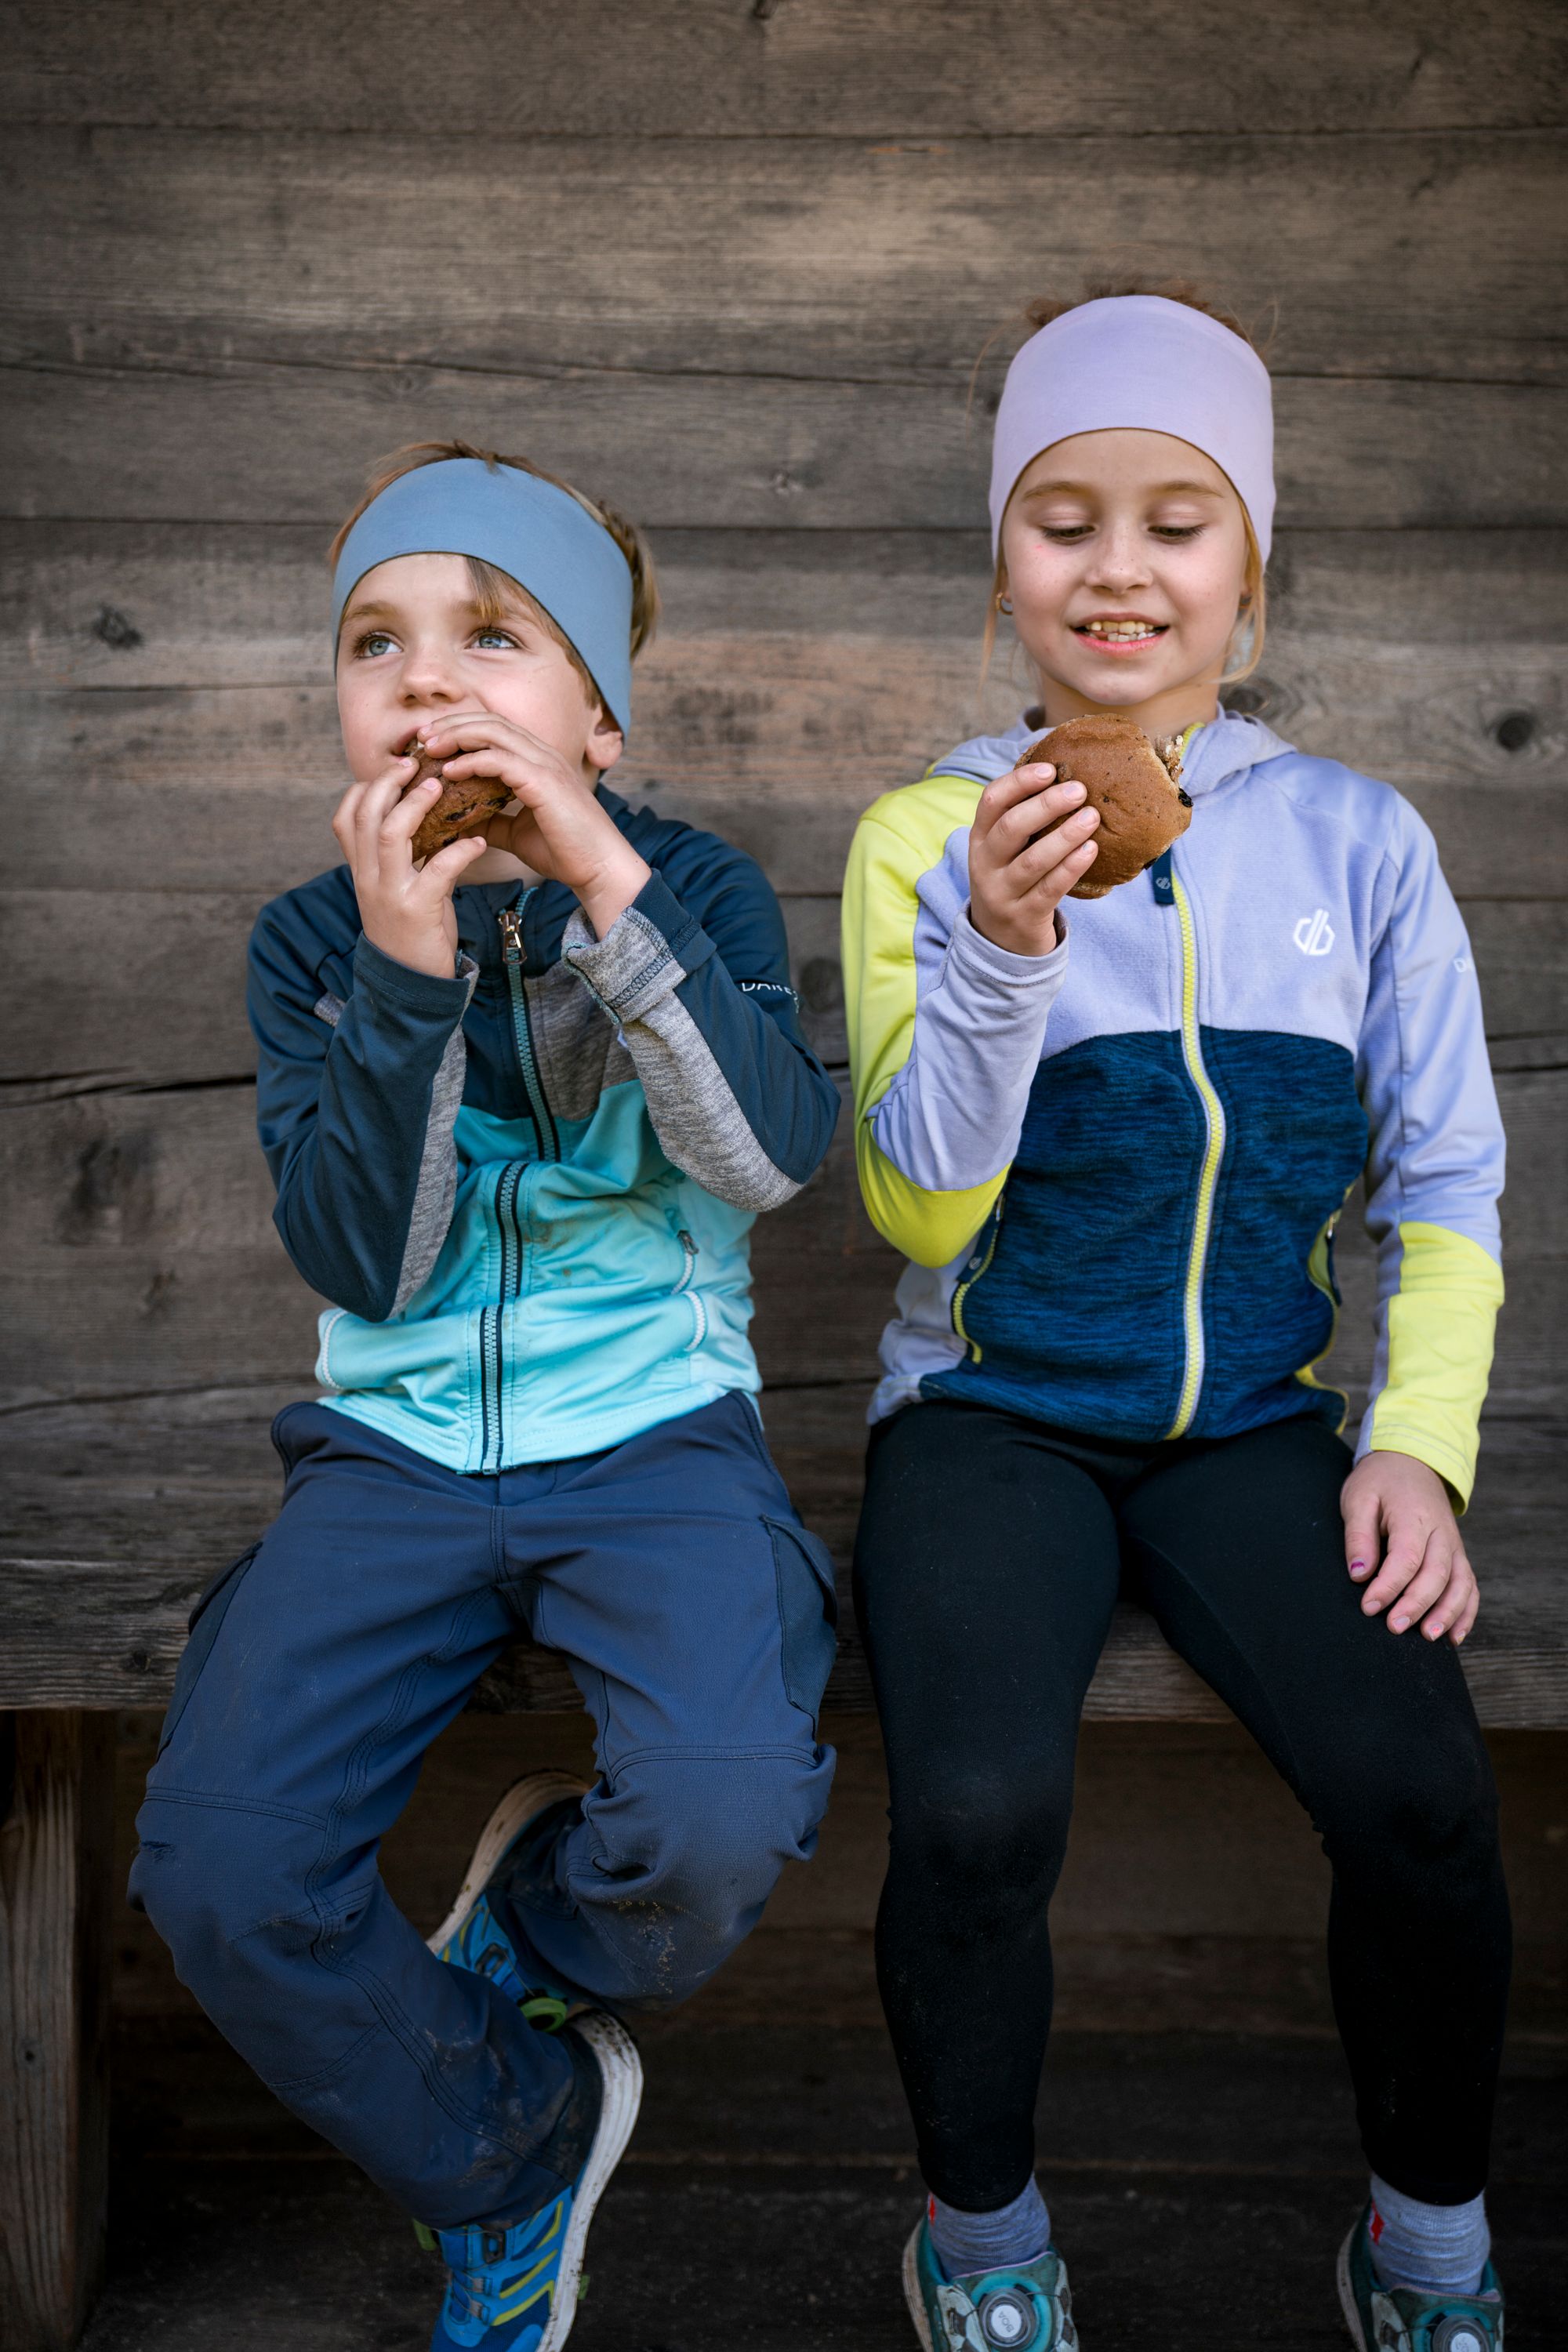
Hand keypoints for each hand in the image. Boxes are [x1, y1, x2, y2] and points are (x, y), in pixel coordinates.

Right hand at [332, 753, 490, 978]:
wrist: (411, 983)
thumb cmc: (410, 930)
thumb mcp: (393, 890)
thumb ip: (397, 858)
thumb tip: (416, 818)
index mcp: (361, 870)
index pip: (346, 816)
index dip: (366, 787)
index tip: (395, 770)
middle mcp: (368, 877)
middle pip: (366, 814)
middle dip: (389, 782)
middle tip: (418, 764)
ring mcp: (389, 893)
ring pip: (391, 833)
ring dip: (416, 804)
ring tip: (441, 786)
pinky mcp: (417, 910)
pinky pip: (438, 869)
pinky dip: (460, 850)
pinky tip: (479, 842)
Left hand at [416, 711, 649, 937]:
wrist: (599, 869)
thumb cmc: (565, 852)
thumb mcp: (518, 834)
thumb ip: (494, 822)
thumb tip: (464, 823)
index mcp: (539, 761)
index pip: (495, 729)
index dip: (461, 728)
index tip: (431, 741)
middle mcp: (543, 755)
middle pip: (490, 721)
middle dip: (453, 724)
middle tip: (421, 737)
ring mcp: (546, 765)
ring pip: (494, 732)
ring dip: (457, 735)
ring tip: (429, 747)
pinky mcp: (544, 782)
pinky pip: (501, 760)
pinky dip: (472, 761)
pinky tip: (450, 771)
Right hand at [968, 762, 1099, 956]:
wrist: (1000, 940)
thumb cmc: (1011, 879)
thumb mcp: (1004, 850)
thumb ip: (1023, 818)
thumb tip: (1062, 773)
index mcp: (980, 839)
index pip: (992, 801)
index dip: (1019, 782)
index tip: (1049, 769)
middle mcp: (985, 864)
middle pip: (1011, 828)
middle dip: (1046, 805)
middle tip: (1079, 790)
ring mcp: (1002, 893)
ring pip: (1032, 860)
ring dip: (1064, 836)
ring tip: (1092, 817)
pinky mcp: (1024, 916)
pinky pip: (1050, 889)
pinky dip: (1071, 867)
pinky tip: (1091, 849)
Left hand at [1341, 1450, 1478, 1643]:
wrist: (1412, 1462)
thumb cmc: (1380, 1482)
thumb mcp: (1358, 1499)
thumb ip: (1359, 1536)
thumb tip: (1359, 1574)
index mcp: (1414, 1516)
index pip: (1406, 1557)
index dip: (1389, 1586)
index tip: (1369, 1607)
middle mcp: (1441, 1532)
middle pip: (1437, 1574)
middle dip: (1416, 1605)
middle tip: (1394, 1629)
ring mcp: (1454, 1545)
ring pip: (1461, 1583)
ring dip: (1447, 1613)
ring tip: (1430, 1639)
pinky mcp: (1458, 1555)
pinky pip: (1470, 1586)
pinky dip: (1466, 1612)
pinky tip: (1454, 1636)